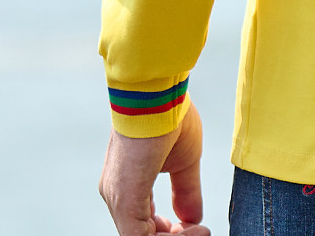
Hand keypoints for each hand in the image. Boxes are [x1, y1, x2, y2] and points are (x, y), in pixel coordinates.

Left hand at [99, 98, 208, 234]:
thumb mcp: (184, 160)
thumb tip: (192, 218)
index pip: (144, 222)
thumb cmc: (168, 115)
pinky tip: (192, 229)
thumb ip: (185, 191)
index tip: (195, 226)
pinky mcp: (124, 198)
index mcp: (127, 183)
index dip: (170, 232)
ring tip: (198, 231)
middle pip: (141, 233)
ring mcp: (117, 197)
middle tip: (198, 231)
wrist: (156, 92)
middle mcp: (116, 193)